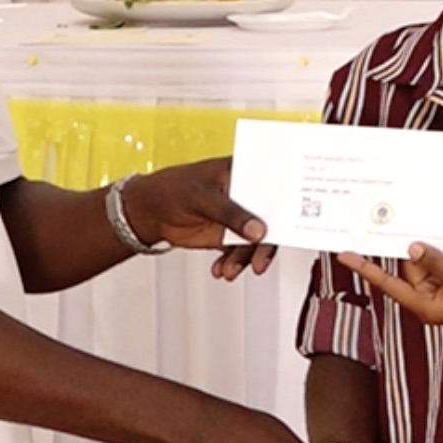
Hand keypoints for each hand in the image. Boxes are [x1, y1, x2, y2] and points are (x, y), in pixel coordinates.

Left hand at [124, 158, 273, 272]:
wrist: (150, 212)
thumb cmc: (173, 189)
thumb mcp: (203, 197)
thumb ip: (231, 213)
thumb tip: (259, 231)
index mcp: (244, 173)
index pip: (274, 186)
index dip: (288, 203)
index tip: (292, 224)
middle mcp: (247, 196)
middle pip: (270, 219)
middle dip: (266, 244)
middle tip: (260, 262)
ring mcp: (239, 217)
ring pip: (255, 241)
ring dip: (244, 259)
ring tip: (230, 270)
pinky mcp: (230, 236)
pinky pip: (239, 252)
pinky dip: (232, 263)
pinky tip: (221, 269)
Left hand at [334, 243, 442, 327]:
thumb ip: (438, 264)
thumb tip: (412, 249)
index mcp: (428, 307)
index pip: (389, 284)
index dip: (366, 268)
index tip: (345, 255)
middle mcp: (429, 300)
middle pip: (407, 270)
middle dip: (411, 250)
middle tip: (407, 226)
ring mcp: (440, 292)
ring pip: (423, 264)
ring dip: (431, 250)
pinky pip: (437, 264)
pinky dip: (440, 253)